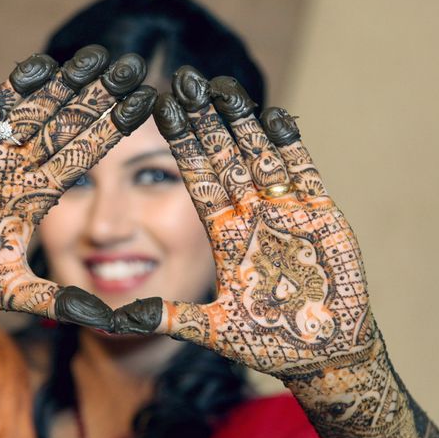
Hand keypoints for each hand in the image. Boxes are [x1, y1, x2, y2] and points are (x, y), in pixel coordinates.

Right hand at [0, 46, 156, 325]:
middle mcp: (19, 167)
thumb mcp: (13, 291)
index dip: (114, 128)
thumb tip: (110, 324)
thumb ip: (58, 301)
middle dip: (99, 96)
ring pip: (35, 109)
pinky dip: (14, 87)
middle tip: (133, 66)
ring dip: (65, 83)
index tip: (145, 102)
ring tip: (98, 56)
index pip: (85, 155)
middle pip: (67, 124)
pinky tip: (43, 65)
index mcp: (37, 195)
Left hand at [114, 67, 372, 375]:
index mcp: (225, 236)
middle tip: (186, 82)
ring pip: (260, 158)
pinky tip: (275, 117)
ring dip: (243, 124)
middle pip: (226, 160)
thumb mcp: (213, 330)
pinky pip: (303, 175)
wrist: (322, 354)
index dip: (182, 148)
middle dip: (207, 122)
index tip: (162, 114)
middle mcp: (252, 218)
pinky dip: (291, 147)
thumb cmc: (269, 344)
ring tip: (223, 87)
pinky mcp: (319, 217)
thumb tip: (116, 320)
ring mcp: (285, 214)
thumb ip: (169, 318)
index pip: (199, 182)